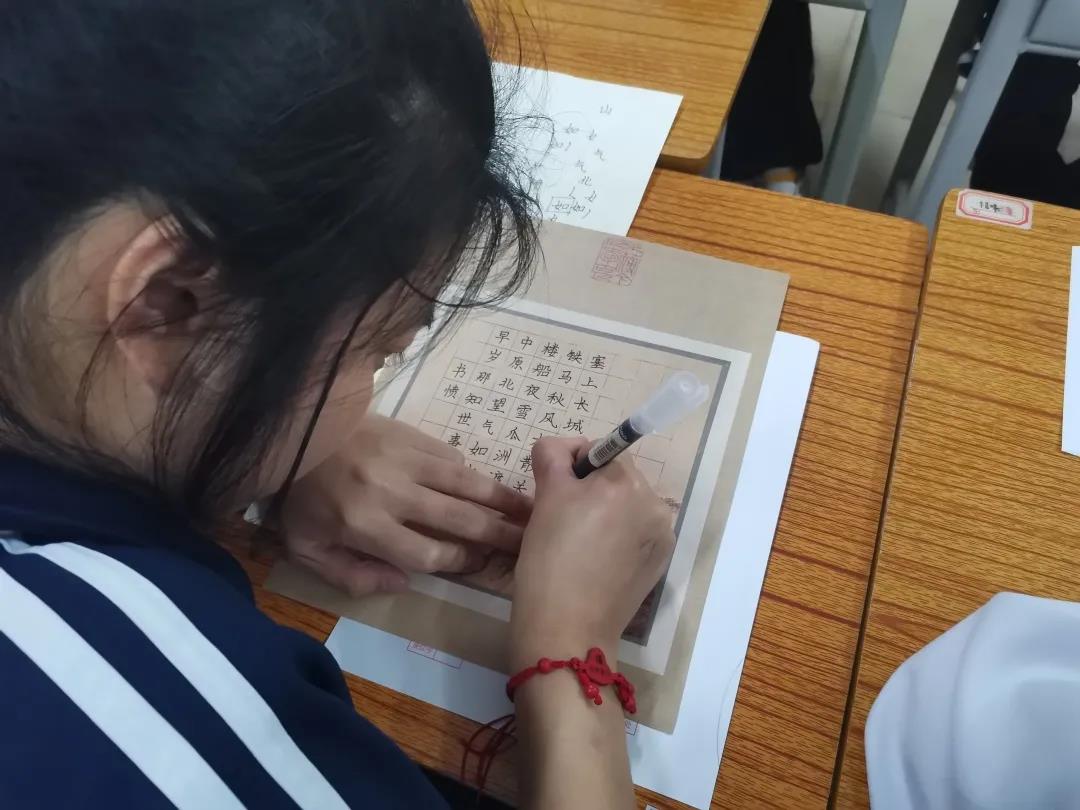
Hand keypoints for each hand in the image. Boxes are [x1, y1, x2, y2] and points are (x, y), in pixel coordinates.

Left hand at [281, 415, 530, 595]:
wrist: (293, 431)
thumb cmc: (299, 497)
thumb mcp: (307, 550)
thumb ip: (352, 575)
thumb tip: (403, 583)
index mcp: (364, 526)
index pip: (427, 554)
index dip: (458, 562)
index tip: (476, 564)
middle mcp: (392, 493)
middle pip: (459, 520)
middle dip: (499, 535)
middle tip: (528, 543)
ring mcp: (405, 459)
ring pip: (465, 483)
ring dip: (501, 500)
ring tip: (530, 510)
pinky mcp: (411, 435)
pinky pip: (451, 457)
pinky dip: (469, 473)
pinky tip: (484, 484)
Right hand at [509, 437, 674, 667]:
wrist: (567, 628)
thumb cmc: (549, 559)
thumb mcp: (544, 496)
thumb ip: (553, 455)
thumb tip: (563, 449)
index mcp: (626, 482)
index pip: (599, 451)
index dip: (572, 468)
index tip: (554, 496)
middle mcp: (654, 503)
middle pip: (617, 478)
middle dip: (591, 490)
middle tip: (563, 522)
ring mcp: (662, 535)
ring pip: (627, 505)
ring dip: (606, 512)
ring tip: (579, 544)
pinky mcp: (660, 562)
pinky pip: (637, 533)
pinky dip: (618, 537)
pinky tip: (598, 560)